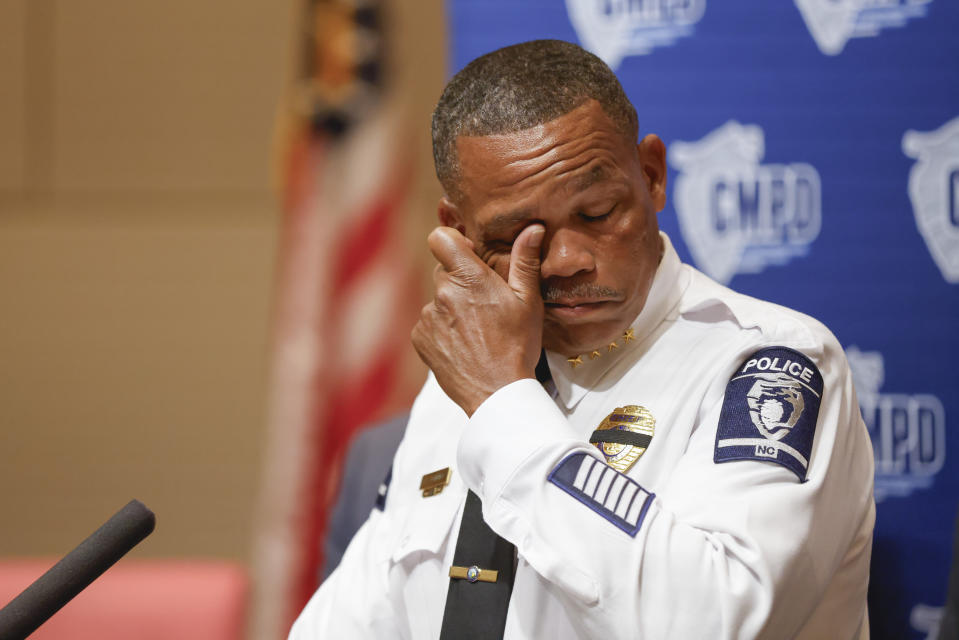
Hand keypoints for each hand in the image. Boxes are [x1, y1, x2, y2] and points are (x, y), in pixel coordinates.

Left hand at [411, 224, 544, 415]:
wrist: (497, 393)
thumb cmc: (517, 346)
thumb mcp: (528, 302)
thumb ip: (525, 261)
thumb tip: (532, 228)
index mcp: (469, 278)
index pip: (440, 239)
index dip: (452, 242)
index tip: (467, 254)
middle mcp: (442, 293)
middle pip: (444, 272)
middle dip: (461, 281)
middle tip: (485, 303)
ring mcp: (427, 317)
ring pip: (438, 300)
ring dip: (452, 308)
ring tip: (477, 331)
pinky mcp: (420, 338)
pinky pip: (429, 324)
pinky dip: (443, 330)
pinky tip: (464, 345)